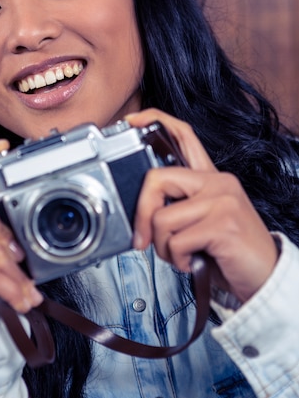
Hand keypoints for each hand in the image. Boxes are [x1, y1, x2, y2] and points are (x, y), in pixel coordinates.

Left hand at [126, 109, 278, 302]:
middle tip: (143, 239)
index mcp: (211, 178)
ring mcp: (222, 201)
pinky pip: (176, 241)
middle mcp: (218, 183)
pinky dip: (177, 260)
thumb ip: (178, 207)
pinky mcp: (223, 224)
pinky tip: (193, 262)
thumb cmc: (230, 252)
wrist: (266, 277)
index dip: (155, 121)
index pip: (183, 135)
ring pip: (162, 218)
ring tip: (182, 255)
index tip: (132, 122)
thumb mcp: (203, 221)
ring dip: (163, 247)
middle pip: (157, 179)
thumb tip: (141, 212)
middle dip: (142, 215)